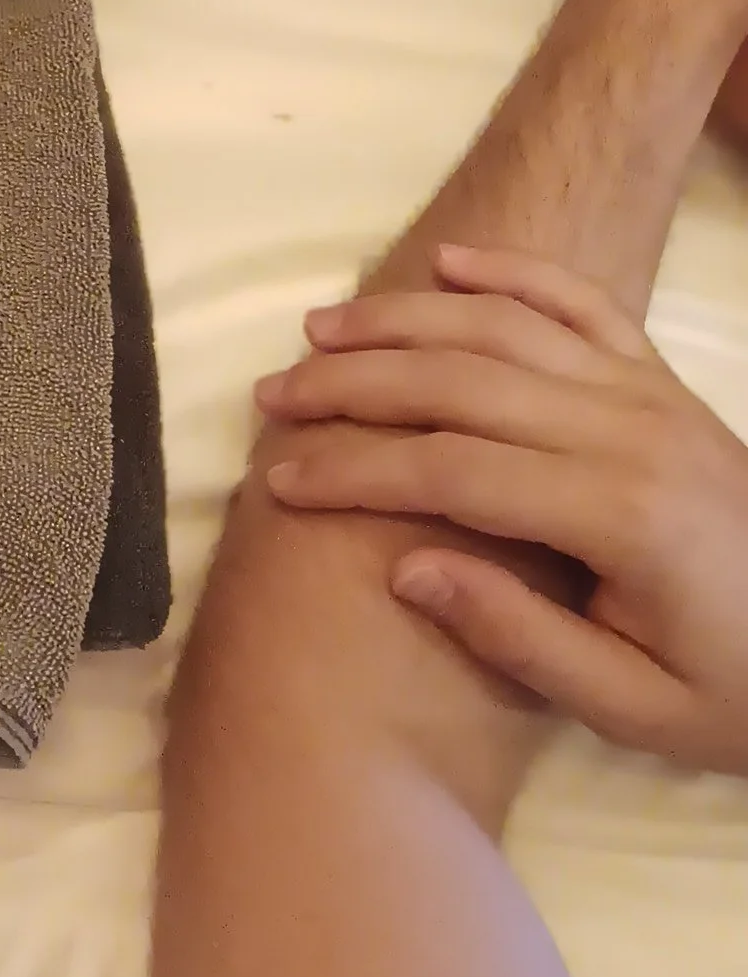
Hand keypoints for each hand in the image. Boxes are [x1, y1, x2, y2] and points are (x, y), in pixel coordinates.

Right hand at [256, 244, 747, 773]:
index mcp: (621, 516)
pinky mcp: (665, 382)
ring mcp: (652, 395)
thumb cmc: (739, 692)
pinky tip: (448, 265)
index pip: (456, 472)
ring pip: (508, 329)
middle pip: (464, 382)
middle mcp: (632, 432)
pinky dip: (514, 274)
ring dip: (407, 320)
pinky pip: (582, 304)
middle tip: (274, 398)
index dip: (359, 472)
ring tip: (321, 329)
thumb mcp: (639, 710)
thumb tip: (405, 567)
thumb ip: (522, 640)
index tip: (282, 480)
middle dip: (357, 384)